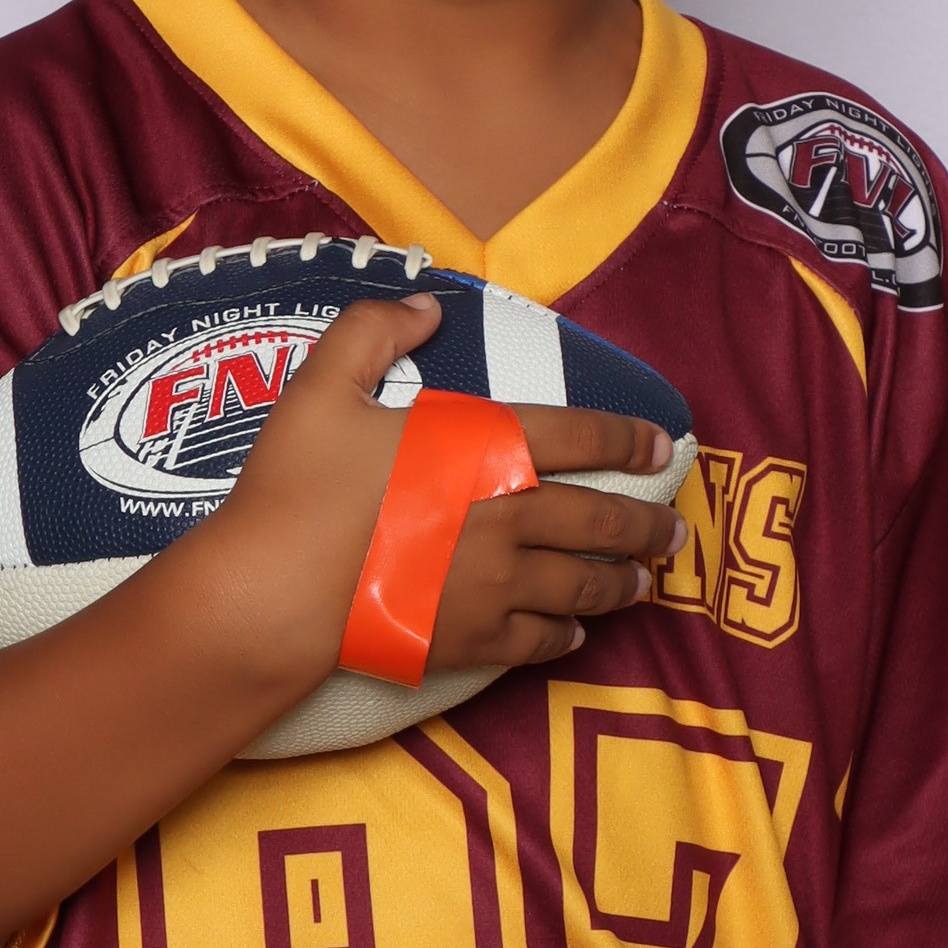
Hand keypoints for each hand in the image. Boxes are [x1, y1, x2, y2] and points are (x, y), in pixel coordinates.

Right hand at [194, 299, 676, 688]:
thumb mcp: (322, 385)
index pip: (581, 435)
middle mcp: (509, 516)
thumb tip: (426, 306)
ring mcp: (496, 585)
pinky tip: (575, 632)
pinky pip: (541, 640)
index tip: (661, 446)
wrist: (274, 592)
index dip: (628, 437)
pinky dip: (567, 634)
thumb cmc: (296, 487)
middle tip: (674, 531)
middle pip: (602, 520)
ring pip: (583, 585)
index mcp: (485, 448)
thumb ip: (374, 331)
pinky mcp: (473, 641)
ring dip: (621, 583)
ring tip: (643, 582)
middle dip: (647, 525)